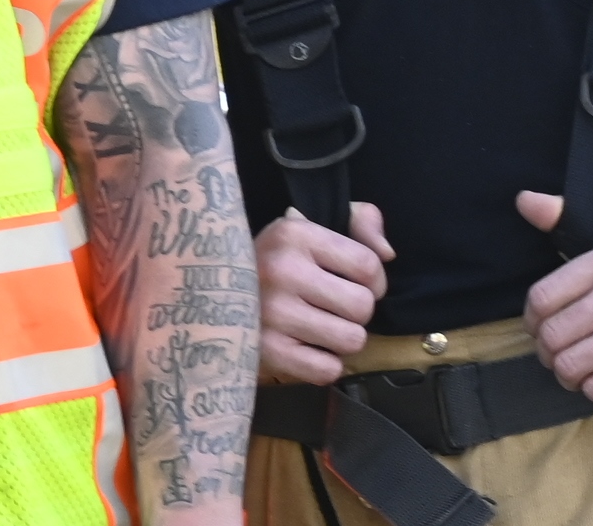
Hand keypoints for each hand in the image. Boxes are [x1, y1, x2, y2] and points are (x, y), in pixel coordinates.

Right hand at [254, 202, 391, 384]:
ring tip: (318, 326)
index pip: (369, 266)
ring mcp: (271, 314)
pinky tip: (305, 348)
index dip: (373, 280)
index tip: (351, 281)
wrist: (204, 289)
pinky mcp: (267, 351)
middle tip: (331, 306)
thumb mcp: (311, 224)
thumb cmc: (273, 258)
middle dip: (355, 311)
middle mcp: (281, 271)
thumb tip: (388, 253)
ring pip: (351, 340)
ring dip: (342, 338)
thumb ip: (361, 221)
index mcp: (294, 234)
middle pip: (363, 307)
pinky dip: (323, 364)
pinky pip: (327, 370)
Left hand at [516, 192, 592, 401]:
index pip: (541, 300)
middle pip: (552, 337)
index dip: (533, 321)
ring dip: (568, 374)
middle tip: (559, 354)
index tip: (541, 327)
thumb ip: (566, 219)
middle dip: (548, 352)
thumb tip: (524, 201)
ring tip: (578, 369)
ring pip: (570, 366)